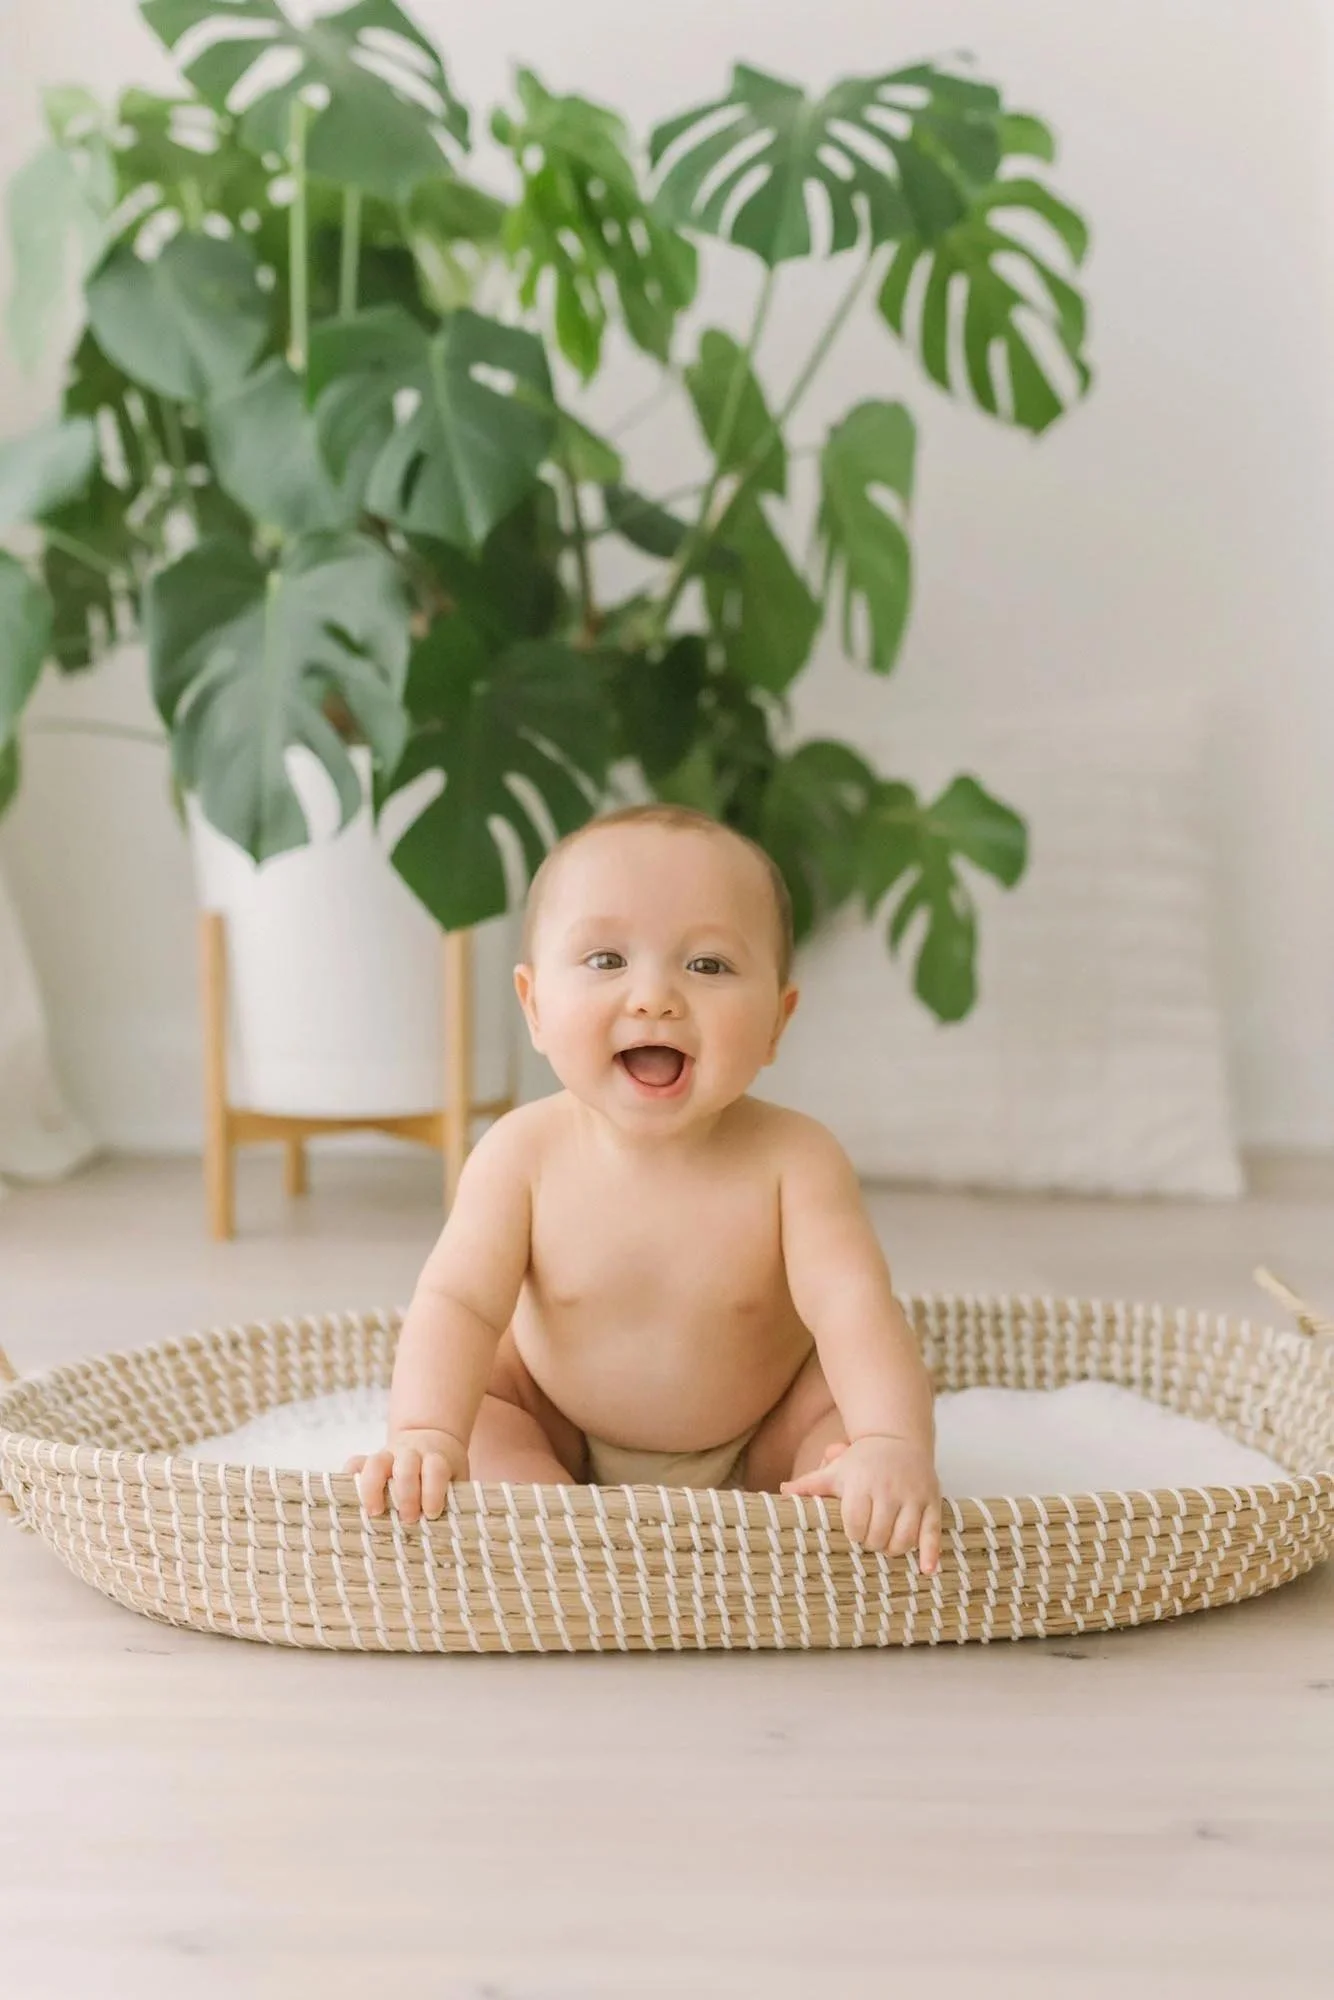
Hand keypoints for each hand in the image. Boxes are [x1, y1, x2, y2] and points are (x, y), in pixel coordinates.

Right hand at [345, 1427, 468, 1522]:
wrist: (432, 1436)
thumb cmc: (445, 1470)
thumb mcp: (456, 1478)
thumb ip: (453, 1499)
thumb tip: (449, 1531)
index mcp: (436, 1458)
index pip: (435, 1470)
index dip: (433, 1491)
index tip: (431, 1513)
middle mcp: (411, 1453)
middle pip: (406, 1467)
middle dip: (406, 1495)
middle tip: (408, 1519)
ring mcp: (389, 1454)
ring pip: (377, 1462)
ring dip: (373, 1487)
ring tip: (375, 1512)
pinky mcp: (371, 1458)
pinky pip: (355, 1463)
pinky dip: (349, 1477)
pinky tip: (347, 1495)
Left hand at [781, 1435, 941, 1570]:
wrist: (898, 1438)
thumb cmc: (862, 1461)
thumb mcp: (836, 1470)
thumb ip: (810, 1484)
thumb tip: (782, 1493)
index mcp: (862, 1483)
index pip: (855, 1524)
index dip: (854, 1534)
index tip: (854, 1531)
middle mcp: (888, 1489)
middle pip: (879, 1535)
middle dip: (872, 1543)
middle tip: (870, 1537)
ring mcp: (912, 1496)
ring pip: (904, 1539)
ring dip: (894, 1549)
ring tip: (887, 1543)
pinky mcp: (932, 1501)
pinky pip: (932, 1532)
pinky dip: (930, 1553)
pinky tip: (927, 1570)